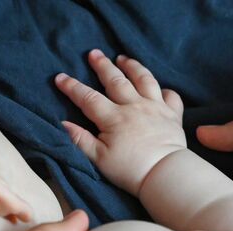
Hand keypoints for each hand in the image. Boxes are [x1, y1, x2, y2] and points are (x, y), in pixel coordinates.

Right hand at [55, 49, 185, 195]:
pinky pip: (171, 96)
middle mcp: (134, 106)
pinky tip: (159, 89)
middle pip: (115, 80)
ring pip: (144, 79)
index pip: (88, 98)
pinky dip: (165, 90)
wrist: (165, 175)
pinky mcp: (173, 115)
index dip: (72, 87)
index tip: (60, 77)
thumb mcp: (99, 159)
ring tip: (123, 59)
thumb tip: (63, 123)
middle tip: (94, 53)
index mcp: (114, 118)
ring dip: (132, 67)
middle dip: (102, 65)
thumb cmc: (130, 170)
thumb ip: (80, 139)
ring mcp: (155, 108)